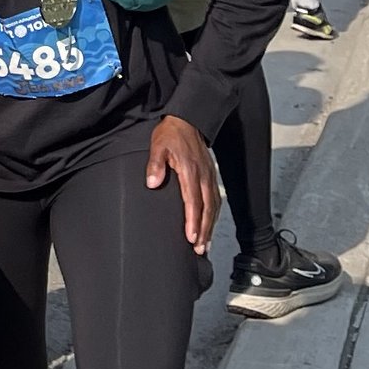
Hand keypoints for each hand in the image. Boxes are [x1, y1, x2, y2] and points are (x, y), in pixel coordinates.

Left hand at [142, 114, 218, 252]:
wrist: (188, 121)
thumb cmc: (171, 134)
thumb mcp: (158, 146)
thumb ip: (155, 165)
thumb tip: (152, 183)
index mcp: (190, 171)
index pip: (193, 201)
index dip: (193, 220)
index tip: (191, 237)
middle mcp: (203, 176)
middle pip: (207, 209)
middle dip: (204, 230)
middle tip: (200, 248)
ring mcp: (209, 177)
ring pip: (213, 206)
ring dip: (210, 226)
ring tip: (205, 244)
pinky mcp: (211, 177)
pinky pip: (215, 200)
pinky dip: (213, 216)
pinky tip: (209, 226)